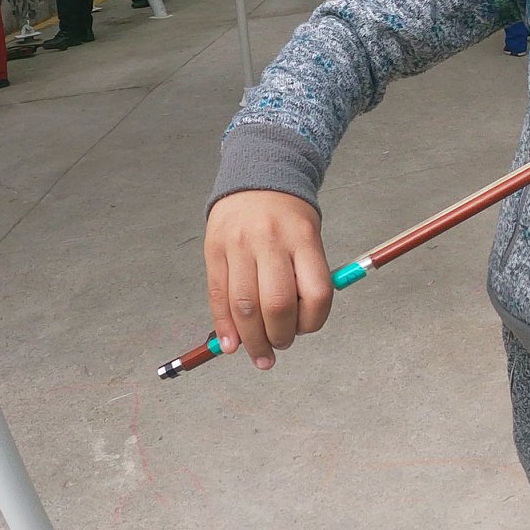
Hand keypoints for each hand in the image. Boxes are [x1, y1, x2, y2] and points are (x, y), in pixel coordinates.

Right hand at [204, 190, 333, 370]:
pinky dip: (224, 326)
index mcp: (303, 238)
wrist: (257, 177)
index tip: (307, 329)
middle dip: (280, 336)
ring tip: (260, 353)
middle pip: (277, 304)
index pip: (316, 292)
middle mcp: (271, 241)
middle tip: (281, 345)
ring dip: (252, 339)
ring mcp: (239, 245)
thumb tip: (299, 325)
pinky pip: (217, 296)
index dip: (314, 321)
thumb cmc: (288, 217)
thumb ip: (307, 276)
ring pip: (244, 306)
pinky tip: (231, 344)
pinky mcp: (214, 250)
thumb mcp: (310, 237)